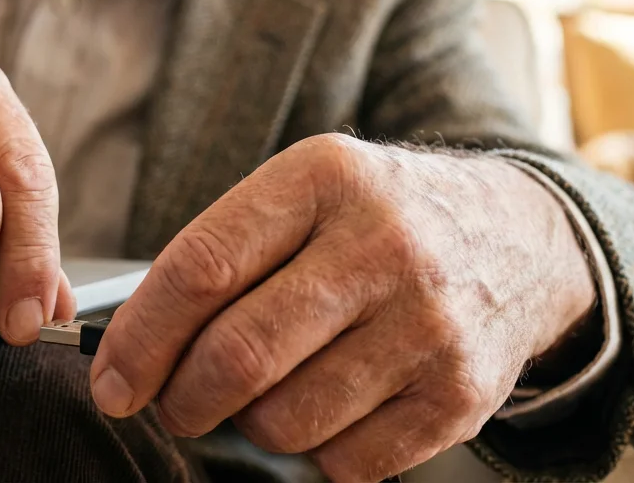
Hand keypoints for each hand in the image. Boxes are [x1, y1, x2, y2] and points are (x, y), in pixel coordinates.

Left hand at [90, 134, 594, 481]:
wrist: (520, 237)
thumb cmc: (376, 219)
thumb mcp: (304, 193)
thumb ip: (223, 253)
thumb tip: (130, 349)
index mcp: (323, 179)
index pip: (202, 267)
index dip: (142, 338)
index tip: (113, 381)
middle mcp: (381, 245)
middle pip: (239, 355)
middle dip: (183, 399)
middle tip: (176, 404)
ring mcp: (428, 323)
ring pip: (286, 420)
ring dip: (247, 427)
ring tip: (258, 398)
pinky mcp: (462, 394)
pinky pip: (346, 463)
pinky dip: (313, 452)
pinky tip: (324, 410)